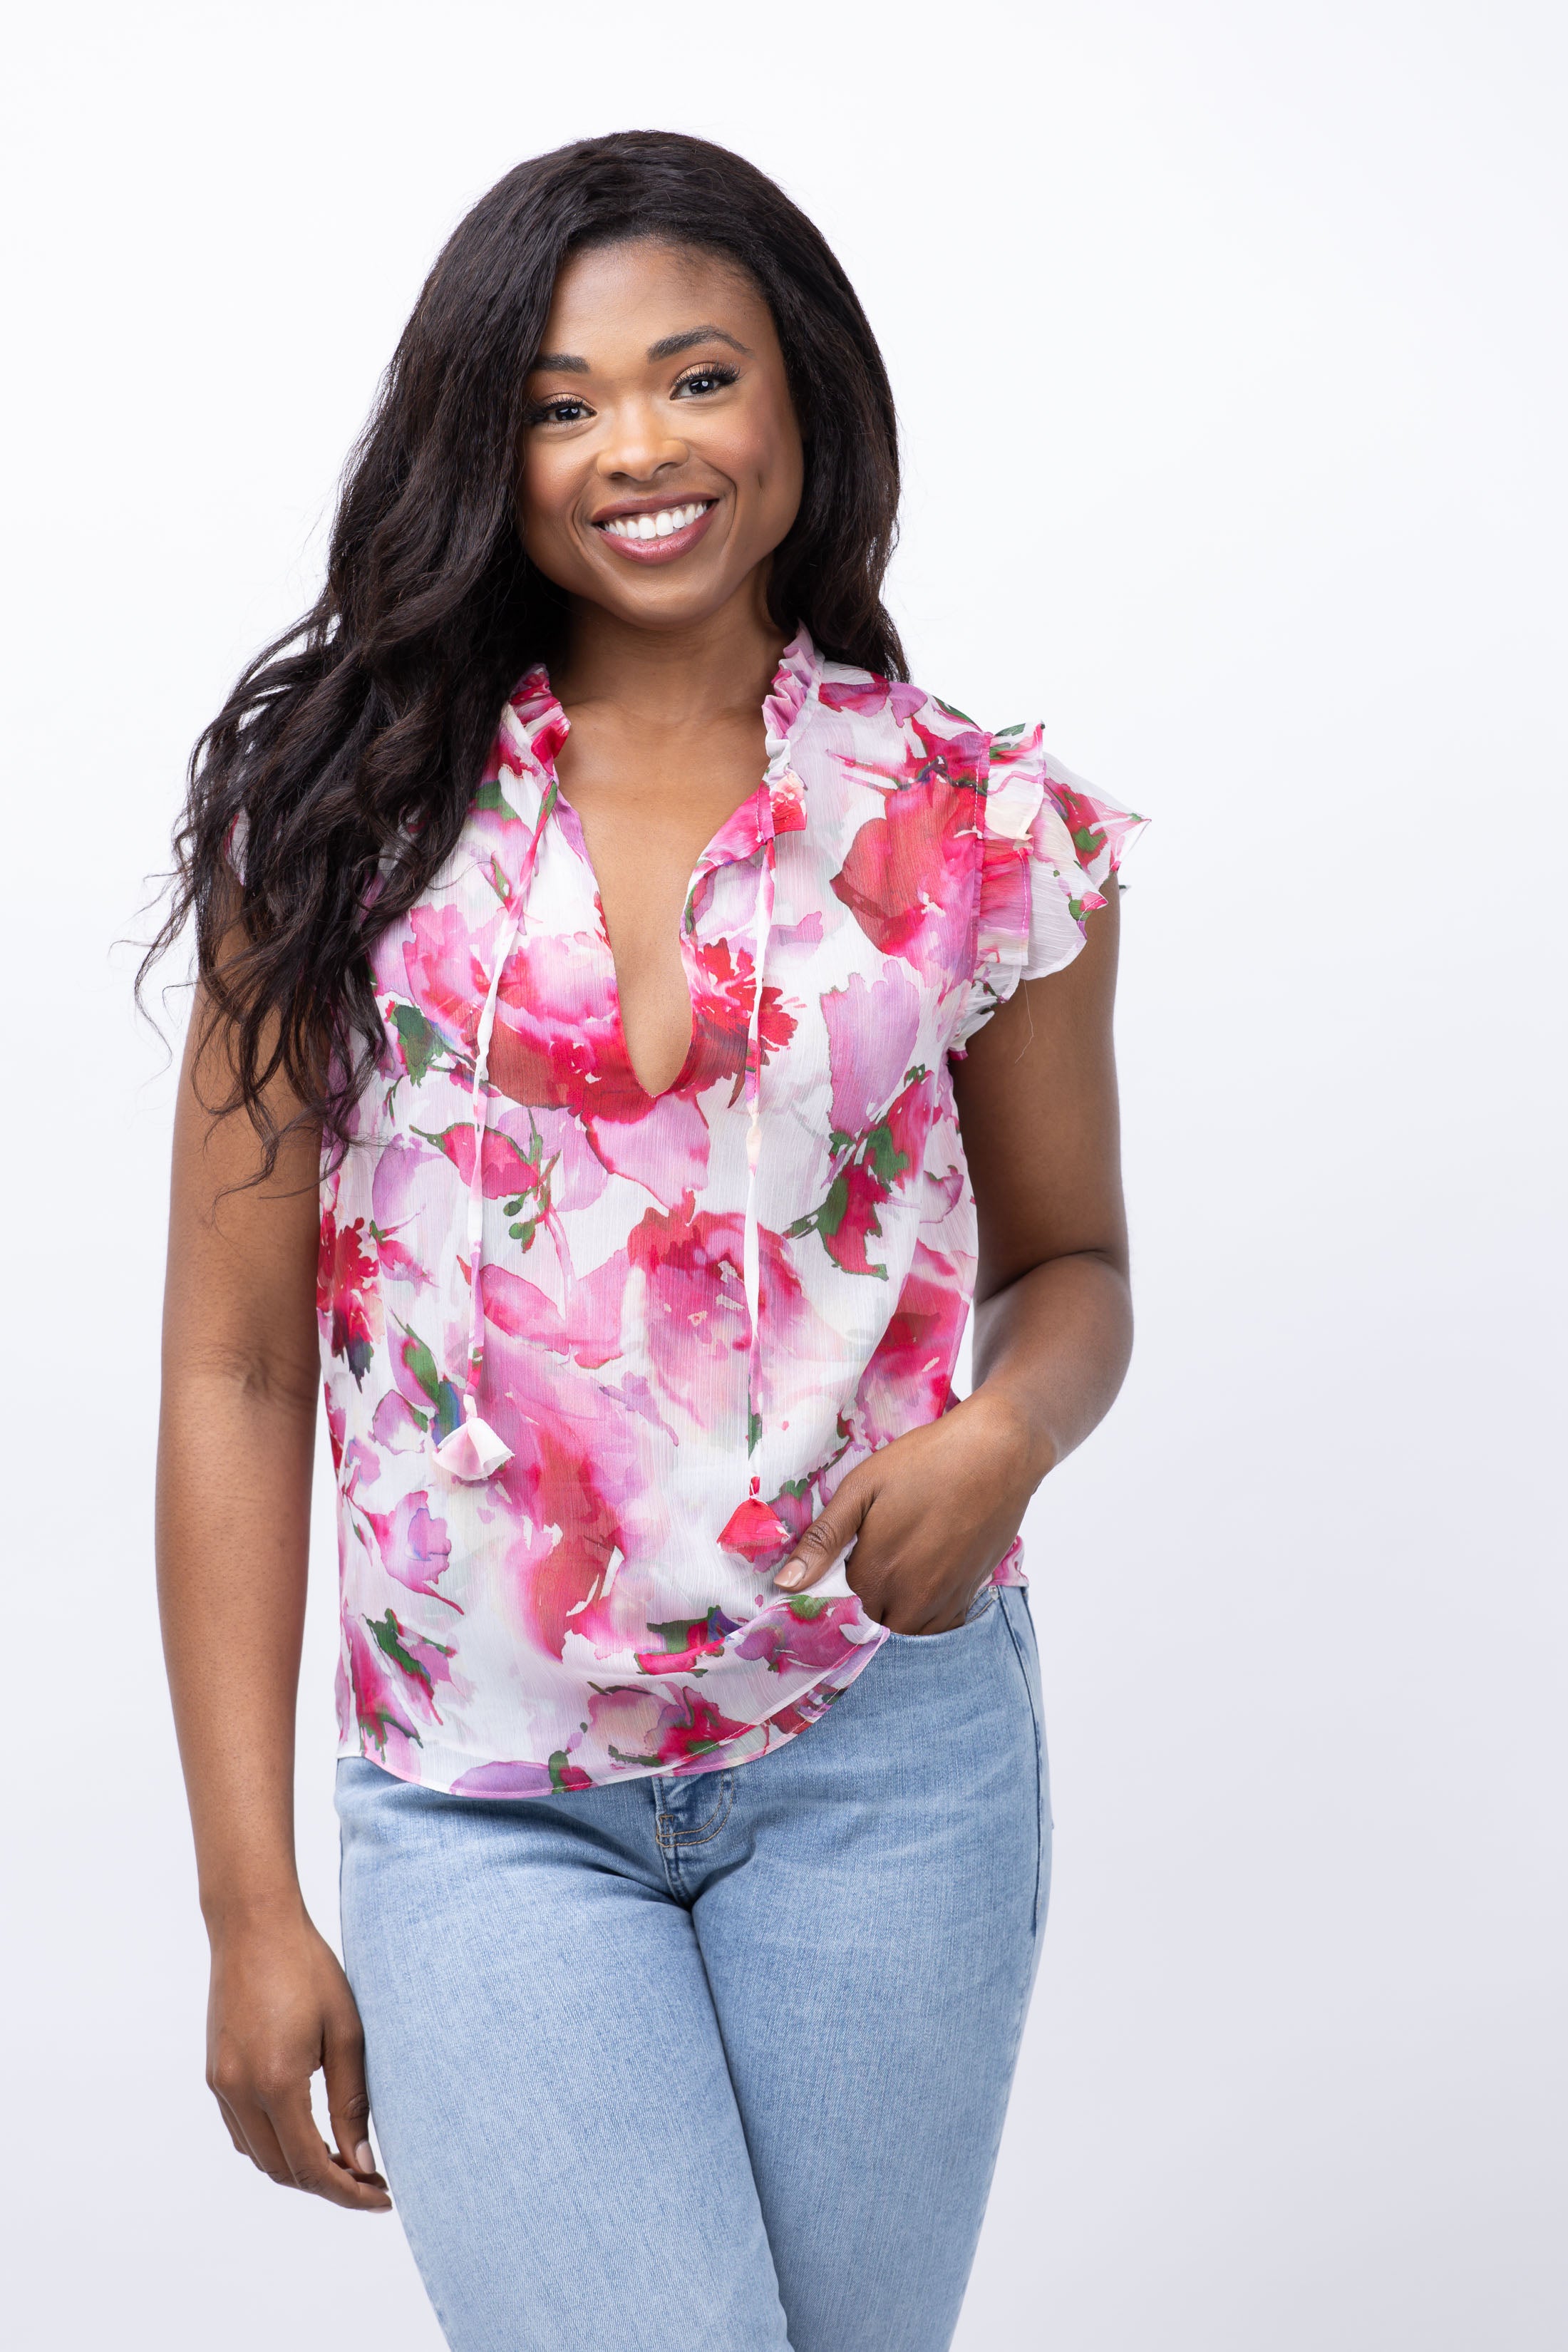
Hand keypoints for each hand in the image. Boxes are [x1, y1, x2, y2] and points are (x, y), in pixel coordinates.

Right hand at [205, 1905, 391, 2210]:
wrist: (253, 1924)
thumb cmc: (308, 1967)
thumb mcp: (345, 2032)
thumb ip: (352, 2102)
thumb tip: (364, 2162)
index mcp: (277, 2082)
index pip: (312, 2165)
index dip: (348, 2191)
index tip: (382, 2196)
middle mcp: (240, 2092)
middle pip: (283, 2170)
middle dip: (328, 2185)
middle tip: (371, 2180)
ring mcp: (221, 2084)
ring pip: (259, 2156)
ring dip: (299, 2168)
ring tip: (344, 2159)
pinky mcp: (215, 2074)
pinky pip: (242, 2132)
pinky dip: (273, 2145)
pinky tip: (306, 2133)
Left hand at [775, 1390, 1050, 1633]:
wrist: (998, 1453)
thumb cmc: (925, 1462)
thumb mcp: (862, 1488)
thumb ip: (823, 1540)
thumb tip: (785, 1585)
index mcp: (875, 1573)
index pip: (840, 1603)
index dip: (840, 1579)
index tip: (851, 1552)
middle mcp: (909, 1598)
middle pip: (872, 1620)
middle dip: (866, 1598)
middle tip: (878, 1553)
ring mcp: (944, 1601)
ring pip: (905, 1629)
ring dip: (895, 1608)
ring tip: (901, 1563)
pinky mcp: (970, 1595)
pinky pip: (938, 1626)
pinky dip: (926, 1611)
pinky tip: (927, 1573)